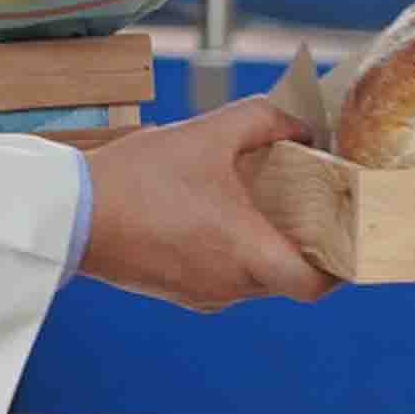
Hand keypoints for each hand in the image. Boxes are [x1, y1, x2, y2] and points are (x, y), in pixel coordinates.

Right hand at [78, 97, 335, 311]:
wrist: (70, 214)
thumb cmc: (138, 177)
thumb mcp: (207, 133)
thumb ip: (264, 119)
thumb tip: (304, 125)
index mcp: (246, 252)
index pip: (316, 284)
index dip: (340, 265)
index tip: (344, 236)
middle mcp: (230, 285)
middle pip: (287, 275)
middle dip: (299, 241)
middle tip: (303, 201)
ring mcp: (202, 293)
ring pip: (254, 276)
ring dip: (261, 243)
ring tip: (251, 199)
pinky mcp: (177, 291)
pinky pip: (222, 275)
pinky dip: (229, 250)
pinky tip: (211, 212)